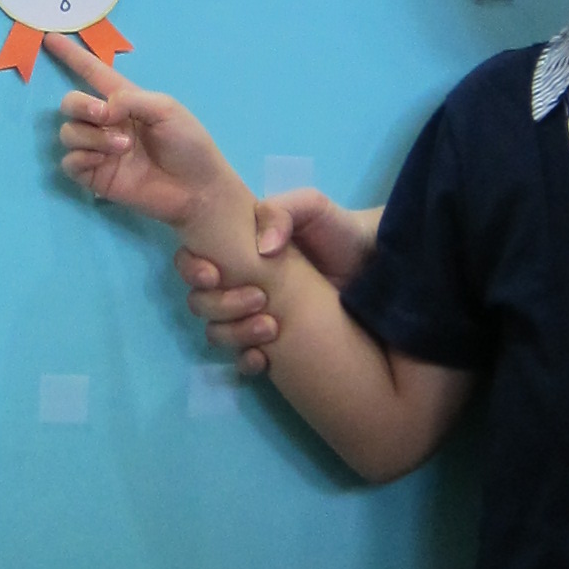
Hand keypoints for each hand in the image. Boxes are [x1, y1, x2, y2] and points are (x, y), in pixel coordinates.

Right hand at [52, 36, 236, 232]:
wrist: (196, 188)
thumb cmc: (188, 144)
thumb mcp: (166, 108)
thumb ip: (130, 99)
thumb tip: (101, 110)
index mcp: (125, 100)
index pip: (92, 72)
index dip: (72, 56)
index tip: (50, 38)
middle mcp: (107, 122)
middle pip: (71, 104)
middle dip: (81, 105)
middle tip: (105, 116)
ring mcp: (99, 150)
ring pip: (68, 133)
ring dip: (92, 137)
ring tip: (124, 147)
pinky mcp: (95, 176)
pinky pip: (69, 162)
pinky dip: (82, 158)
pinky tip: (103, 162)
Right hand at [178, 194, 381, 373]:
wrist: (376, 265)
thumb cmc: (340, 230)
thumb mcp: (312, 207)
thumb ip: (282, 212)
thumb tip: (262, 249)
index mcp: (237, 251)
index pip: (194, 262)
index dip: (193, 270)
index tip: (214, 274)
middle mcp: (239, 284)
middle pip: (201, 302)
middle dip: (219, 304)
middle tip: (259, 299)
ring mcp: (256, 316)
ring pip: (218, 332)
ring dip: (234, 333)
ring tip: (270, 327)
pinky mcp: (276, 344)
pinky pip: (245, 360)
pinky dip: (246, 361)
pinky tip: (264, 359)